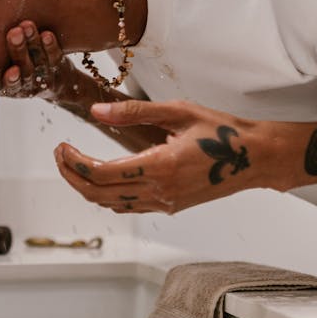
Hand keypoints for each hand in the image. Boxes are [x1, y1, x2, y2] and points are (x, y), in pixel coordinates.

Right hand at [1, 20, 79, 99]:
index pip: (11, 86)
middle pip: (25, 69)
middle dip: (19, 51)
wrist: (62, 86)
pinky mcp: (60, 67)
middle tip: (14, 33)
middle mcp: (31, 85)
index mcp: (15, 89)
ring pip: (40, 60)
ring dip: (33, 43)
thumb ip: (3, 61)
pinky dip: (51, 46)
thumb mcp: (13, 74)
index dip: (11, 80)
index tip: (11, 70)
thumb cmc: (27, 73)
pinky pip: (56, 57)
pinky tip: (46, 34)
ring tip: (27, 26)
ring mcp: (47, 76)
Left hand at [53, 99, 269, 213]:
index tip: (61, 146)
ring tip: (73, 163)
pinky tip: (101, 177)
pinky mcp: (170, 206)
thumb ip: (134, 111)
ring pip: (110, 204)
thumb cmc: (223, 131)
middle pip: (98, 193)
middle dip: (71, 174)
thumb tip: (97, 110)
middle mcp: (160, 191)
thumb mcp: (178, 111)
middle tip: (60, 153)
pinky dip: (106, 195)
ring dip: (86, 187)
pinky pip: (128, 207)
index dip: (73, 162)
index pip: (100, 173)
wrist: (256, 158)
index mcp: (160, 166)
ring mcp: (165, 203)